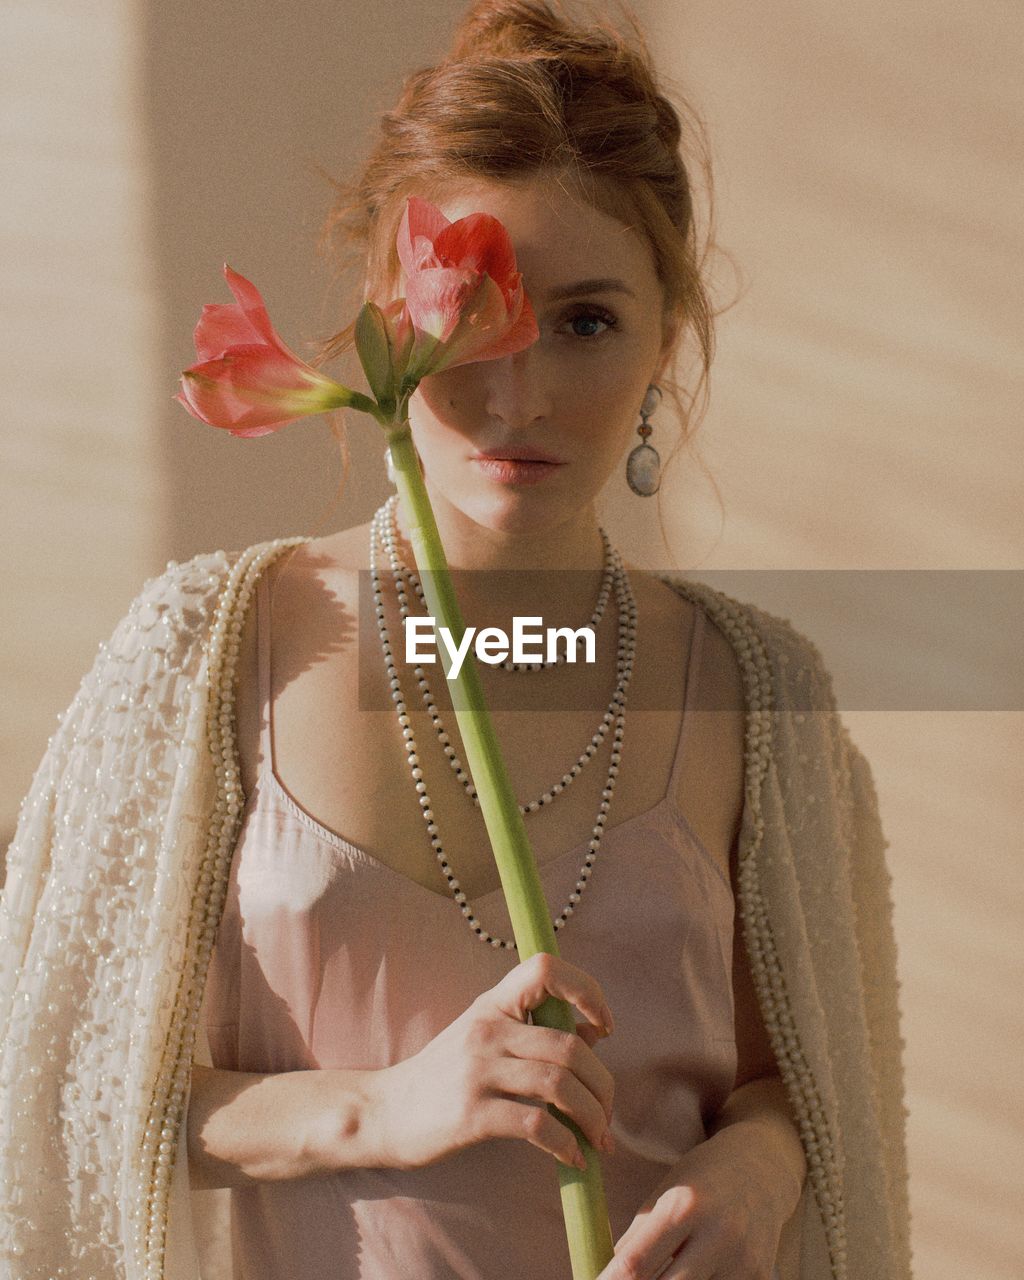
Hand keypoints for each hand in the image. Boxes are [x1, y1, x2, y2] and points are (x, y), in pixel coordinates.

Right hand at [375, 951, 615, 1171]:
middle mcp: (487, 1030)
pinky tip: (572, 1157)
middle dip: (602, 1085)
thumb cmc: (444, 1076)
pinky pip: (536, 1124)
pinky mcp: (471, 1113)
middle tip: (607, 1114)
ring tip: (599, 1139)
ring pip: (559, 1084)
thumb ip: (534, 1030)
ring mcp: (477, 1070)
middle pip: (568, 1045)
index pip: (545, 969)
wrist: (385, 1112)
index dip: (585, 990)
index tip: (604, 1026)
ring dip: (591, 1117)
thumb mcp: (485, 1037)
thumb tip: (594, 1031)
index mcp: (493, 1005)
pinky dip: (565, 1144)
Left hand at [596, 1124, 800, 1279]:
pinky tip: (694, 1273)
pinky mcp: (762, 1278)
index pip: (637, 1263)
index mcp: (684, 1206)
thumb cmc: (702, 1178)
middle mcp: (717, 1235)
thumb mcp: (664, 1193)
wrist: (763, 1167)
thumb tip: (607, 1277)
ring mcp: (744, 1261)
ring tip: (665, 1272)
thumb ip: (637, 1238)